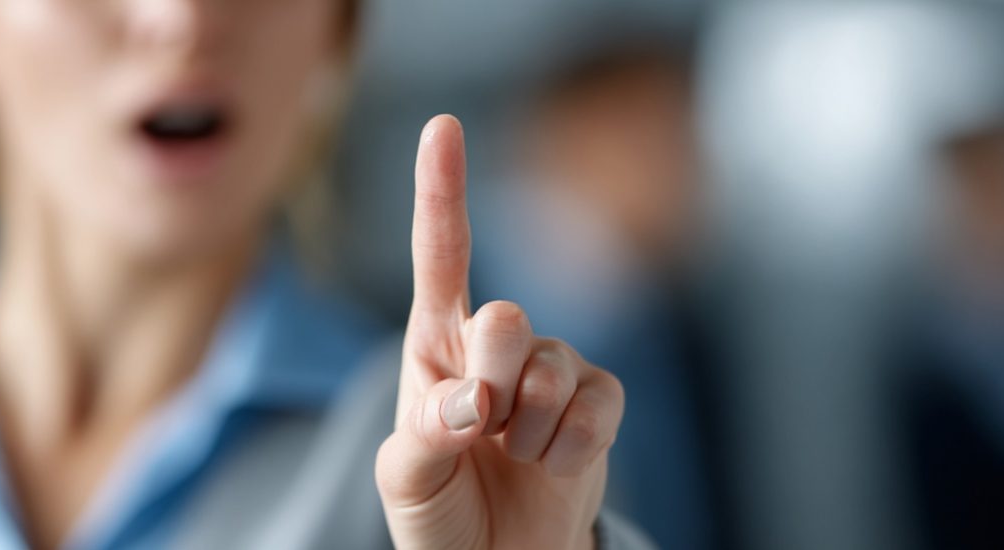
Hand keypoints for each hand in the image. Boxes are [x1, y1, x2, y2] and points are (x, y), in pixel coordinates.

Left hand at [376, 115, 625, 549]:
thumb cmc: (440, 513)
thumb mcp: (406, 481)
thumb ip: (423, 437)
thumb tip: (470, 402)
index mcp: (436, 347)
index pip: (441, 258)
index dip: (442, 191)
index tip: (443, 126)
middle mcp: (494, 347)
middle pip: (504, 318)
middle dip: (491, 380)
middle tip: (480, 427)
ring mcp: (550, 372)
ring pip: (551, 369)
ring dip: (527, 430)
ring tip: (511, 457)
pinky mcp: (596, 405)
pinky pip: (597, 406)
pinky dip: (569, 448)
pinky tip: (550, 465)